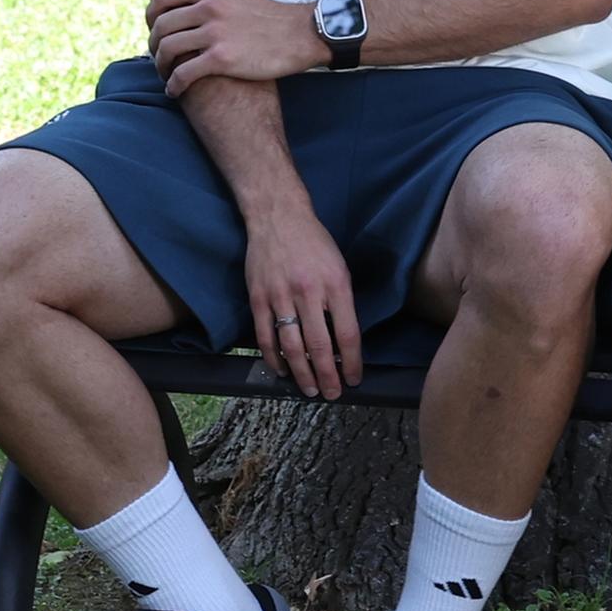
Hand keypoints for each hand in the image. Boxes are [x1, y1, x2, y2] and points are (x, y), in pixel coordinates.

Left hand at [150, 0, 326, 89]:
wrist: (303, 34)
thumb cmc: (271, 18)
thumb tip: (195, 0)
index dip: (151, 15)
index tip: (153, 30)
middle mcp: (208, 7)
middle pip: (161, 26)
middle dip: (153, 45)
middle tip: (158, 59)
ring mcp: (214, 32)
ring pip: (167, 49)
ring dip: (161, 66)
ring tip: (165, 77)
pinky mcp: (222, 58)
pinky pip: (183, 73)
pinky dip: (173, 85)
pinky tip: (174, 91)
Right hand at [244, 203, 363, 398]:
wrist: (278, 216)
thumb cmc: (314, 242)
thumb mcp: (339, 268)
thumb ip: (342, 302)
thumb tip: (343, 341)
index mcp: (335, 285)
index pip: (347, 334)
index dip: (351, 362)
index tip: (354, 380)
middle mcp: (308, 292)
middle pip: (319, 346)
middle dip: (328, 376)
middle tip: (332, 394)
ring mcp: (280, 296)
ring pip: (291, 345)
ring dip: (301, 373)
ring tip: (310, 389)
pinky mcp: (258, 297)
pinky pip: (265, 335)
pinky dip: (273, 357)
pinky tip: (281, 370)